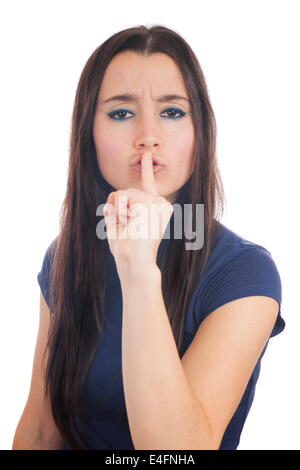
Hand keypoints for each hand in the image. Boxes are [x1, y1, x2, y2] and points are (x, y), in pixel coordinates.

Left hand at [103, 151, 173, 272]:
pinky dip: (118, 210)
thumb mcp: (120, 225)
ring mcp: (156, 201)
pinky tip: (130, 222)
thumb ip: (118, 208)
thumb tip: (114, 194)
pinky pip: (121, 196)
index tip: (147, 155)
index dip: (147, 168)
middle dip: (118, 208)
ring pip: (122, 193)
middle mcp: (161, 203)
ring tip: (130, 226)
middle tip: (128, 228)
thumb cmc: (127, 249)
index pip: (149, 185)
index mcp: (157, 209)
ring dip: (118, 211)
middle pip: (127, 191)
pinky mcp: (149, 201)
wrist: (135, 262)